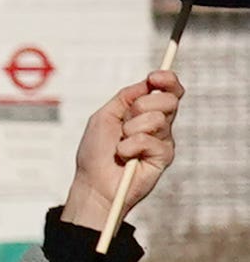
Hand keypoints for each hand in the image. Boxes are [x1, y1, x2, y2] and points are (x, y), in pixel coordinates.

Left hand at [64, 70, 179, 242]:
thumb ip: (125, 97)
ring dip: (130, 130)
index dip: (166, 80)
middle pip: (168, 99)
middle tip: (124, 124)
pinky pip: (149, 140)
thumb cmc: (95, 152)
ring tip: (120, 145)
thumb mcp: (104, 117)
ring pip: (158, 118)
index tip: (155, 78)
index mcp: (146, 111)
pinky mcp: (164, 156)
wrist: (93, 183)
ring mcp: (163, 140)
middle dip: (140, 107)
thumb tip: (148, 82)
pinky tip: (124, 157)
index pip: (168, 89)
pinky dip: (129, 147)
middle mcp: (159, 123)